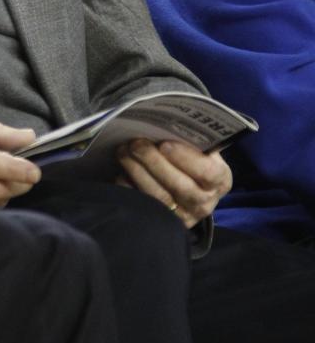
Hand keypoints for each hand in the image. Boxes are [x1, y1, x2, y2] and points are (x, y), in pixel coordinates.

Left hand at [116, 139, 231, 227]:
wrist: (190, 188)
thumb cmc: (193, 160)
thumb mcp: (201, 150)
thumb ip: (190, 140)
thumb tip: (166, 122)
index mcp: (220, 180)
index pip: (208, 172)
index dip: (185, 158)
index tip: (164, 144)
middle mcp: (205, 202)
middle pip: (179, 186)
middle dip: (153, 162)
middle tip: (136, 143)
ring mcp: (184, 215)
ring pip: (159, 196)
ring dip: (137, 171)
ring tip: (124, 152)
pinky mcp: (163, 221)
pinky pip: (143, 205)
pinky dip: (129, 187)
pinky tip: (122, 171)